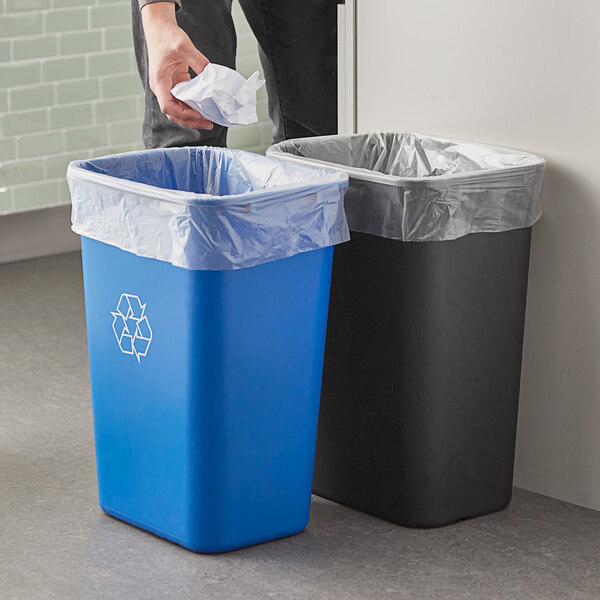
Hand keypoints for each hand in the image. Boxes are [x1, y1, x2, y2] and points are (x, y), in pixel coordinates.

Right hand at [141, 2, 212, 128]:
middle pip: (174, 113)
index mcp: (159, 82)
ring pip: (178, 110)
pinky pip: (183, 101)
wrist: (160, 27)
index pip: (167, 107)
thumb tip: (212, 76)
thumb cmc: (167, 36)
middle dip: (191, 121)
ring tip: (208, 120)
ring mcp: (168, 88)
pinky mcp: (175, 84)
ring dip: (192, 117)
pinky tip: (205, 109)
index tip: (198, 114)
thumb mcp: (184, 47)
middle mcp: (161, 88)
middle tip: (209, 123)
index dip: (183, 114)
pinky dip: (193, 107)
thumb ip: (199, 62)